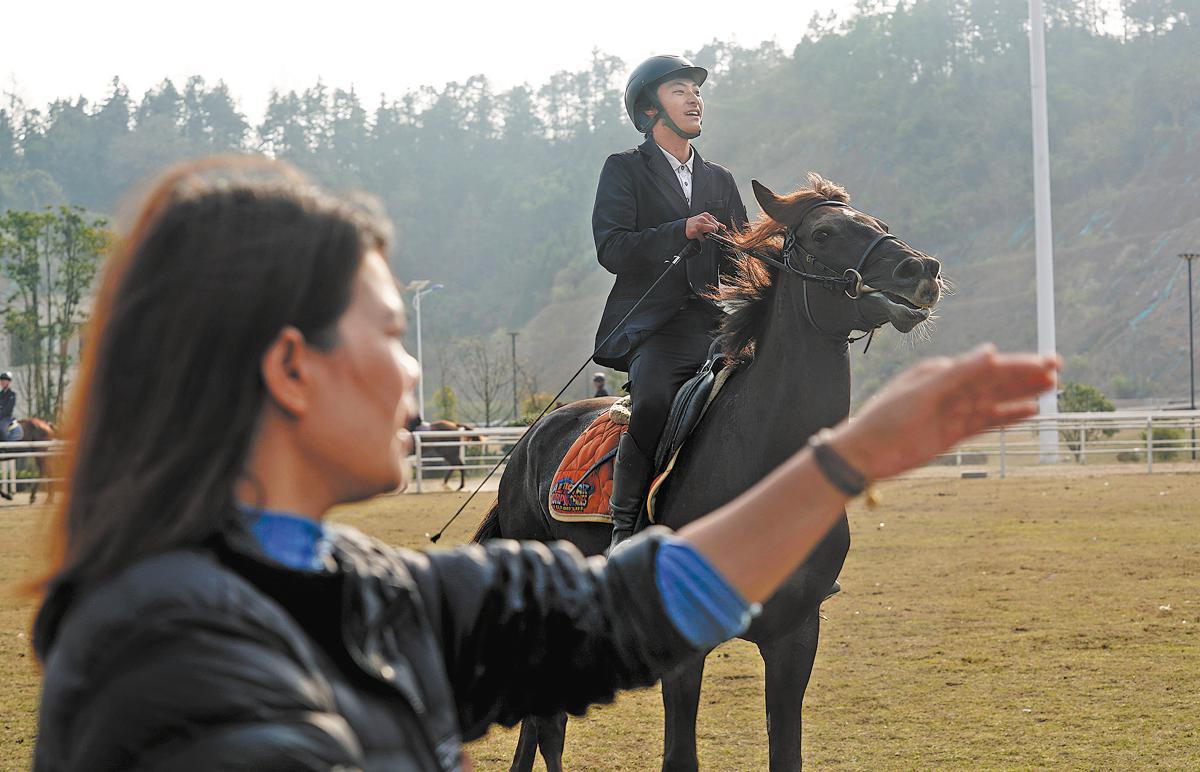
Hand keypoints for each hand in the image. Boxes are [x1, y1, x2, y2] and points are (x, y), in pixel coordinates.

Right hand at [685, 212, 720, 239]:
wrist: (684, 226)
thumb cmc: (696, 223)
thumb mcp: (706, 220)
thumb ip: (715, 223)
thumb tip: (724, 227)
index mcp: (706, 215)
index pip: (717, 224)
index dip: (715, 228)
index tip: (712, 230)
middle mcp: (702, 219)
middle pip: (714, 228)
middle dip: (712, 232)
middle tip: (706, 232)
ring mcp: (698, 225)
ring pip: (710, 232)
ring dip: (708, 235)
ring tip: (703, 233)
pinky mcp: (695, 231)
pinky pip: (703, 238)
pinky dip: (702, 239)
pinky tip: (699, 236)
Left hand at [828, 345, 1059, 480]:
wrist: (865, 454)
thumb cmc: (886, 418)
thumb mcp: (922, 393)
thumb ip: (958, 373)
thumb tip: (991, 351)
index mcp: (942, 372)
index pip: (988, 366)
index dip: (1019, 363)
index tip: (1047, 361)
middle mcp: (950, 388)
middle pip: (995, 380)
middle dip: (1026, 374)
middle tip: (1058, 369)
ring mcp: (953, 411)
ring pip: (995, 400)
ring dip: (1022, 393)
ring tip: (1052, 386)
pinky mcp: (953, 433)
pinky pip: (987, 422)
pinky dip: (1008, 417)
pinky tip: (1030, 412)